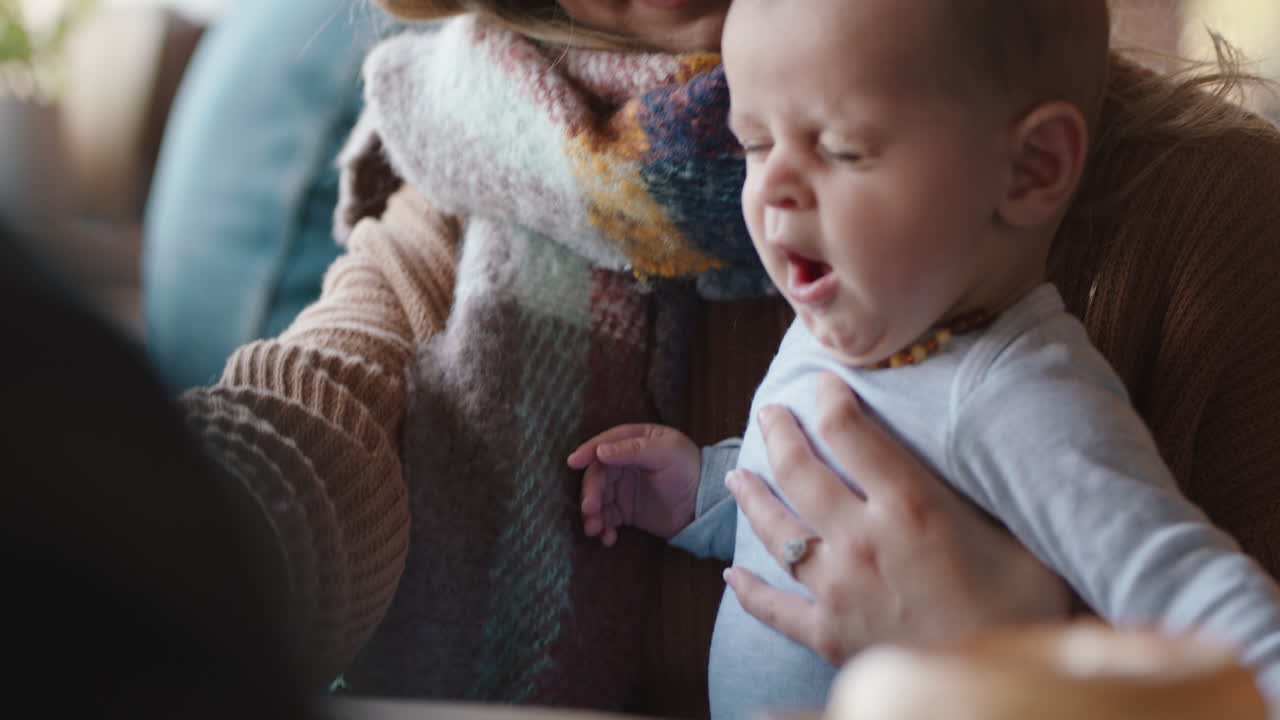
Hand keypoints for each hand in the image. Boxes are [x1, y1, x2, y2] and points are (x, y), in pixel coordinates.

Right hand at [567, 423, 700, 544]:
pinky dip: (604, 528)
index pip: (604, 444)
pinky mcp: (626, 511)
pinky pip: (607, 518)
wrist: (705, 506)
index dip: (587, 452)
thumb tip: (601, 451)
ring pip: (598, 498)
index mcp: (634, 441)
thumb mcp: (666, 453)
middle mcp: (624, 463)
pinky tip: (608, 538)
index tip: (573, 462)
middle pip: (598, 475)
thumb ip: (633, 449)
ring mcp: (623, 487)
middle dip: (591, 492)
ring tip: (595, 529)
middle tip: (589, 509)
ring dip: (593, 514)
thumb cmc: (689, 470)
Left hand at [724, 372, 1070, 665]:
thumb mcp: (1023, 539)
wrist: (998, 693)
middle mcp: (863, 540)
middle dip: (780, 434)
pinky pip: (774, 608)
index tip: (825, 383)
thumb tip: (994, 452)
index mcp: (912, 508)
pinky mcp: (828, 635)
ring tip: (738, 474)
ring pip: (778, 530)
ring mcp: (838, 589)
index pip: (851, 433)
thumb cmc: (1026, 614)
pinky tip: (731, 574)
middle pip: (800, 472)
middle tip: (770, 412)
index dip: (831, 400)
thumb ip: (989, 495)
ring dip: (752, 497)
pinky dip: (749, 590)